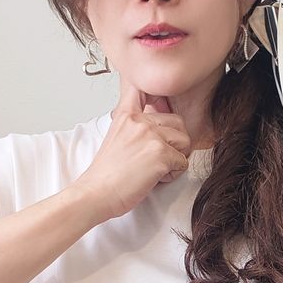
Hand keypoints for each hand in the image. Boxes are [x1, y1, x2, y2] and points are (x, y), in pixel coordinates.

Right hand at [77, 82, 191, 218]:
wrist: (96, 194)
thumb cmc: (106, 174)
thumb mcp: (116, 138)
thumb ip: (134, 127)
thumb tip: (152, 122)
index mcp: (126, 115)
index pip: (143, 89)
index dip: (157, 93)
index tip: (157, 102)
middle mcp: (140, 121)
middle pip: (178, 122)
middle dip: (175, 142)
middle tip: (158, 157)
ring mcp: (151, 136)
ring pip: (185, 141)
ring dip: (176, 158)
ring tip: (156, 168)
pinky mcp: (161, 154)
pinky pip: (183, 163)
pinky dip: (173, 174)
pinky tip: (154, 178)